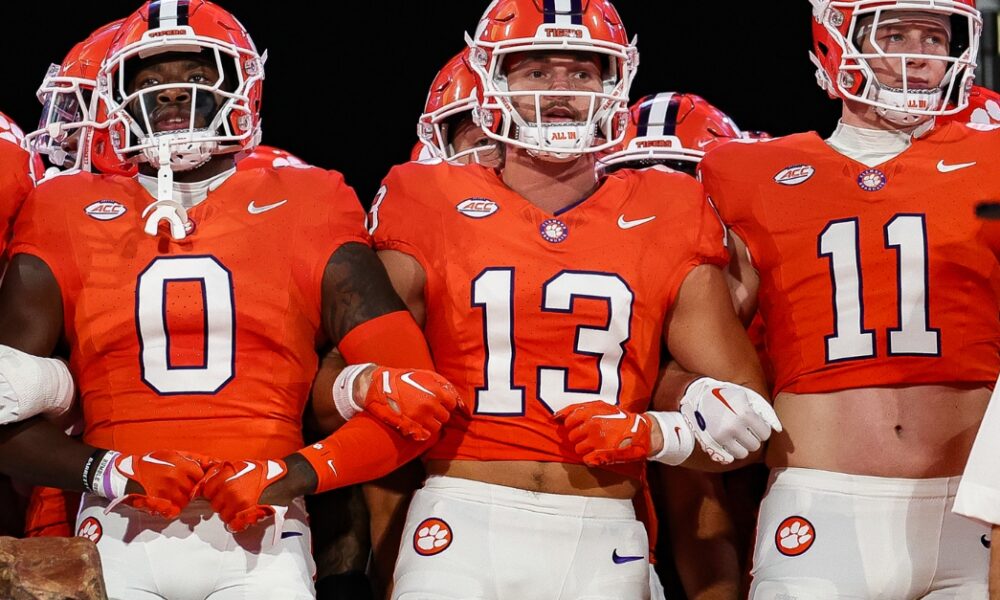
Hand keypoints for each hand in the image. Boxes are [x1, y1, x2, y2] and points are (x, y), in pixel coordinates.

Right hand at [95, 450, 211, 517]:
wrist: (126, 474)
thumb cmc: (149, 463)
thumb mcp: (170, 454)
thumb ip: (190, 458)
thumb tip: (211, 461)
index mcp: (178, 463)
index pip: (200, 474)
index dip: (197, 478)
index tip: (193, 480)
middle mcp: (174, 477)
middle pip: (193, 489)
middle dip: (189, 489)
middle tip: (181, 488)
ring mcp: (167, 490)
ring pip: (185, 501)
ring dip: (181, 499)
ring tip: (172, 494)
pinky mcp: (159, 502)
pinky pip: (175, 509)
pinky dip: (173, 508)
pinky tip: (167, 502)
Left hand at [198, 458, 292, 532]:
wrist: (284, 479)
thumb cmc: (264, 472)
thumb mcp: (241, 465)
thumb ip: (224, 472)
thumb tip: (210, 478)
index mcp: (227, 477)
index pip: (207, 490)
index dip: (212, 493)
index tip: (218, 494)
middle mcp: (230, 491)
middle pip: (214, 505)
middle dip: (221, 504)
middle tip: (231, 500)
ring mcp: (239, 504)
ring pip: (223, 516)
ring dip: (229, 513)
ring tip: (239, 508)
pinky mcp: (248, 515)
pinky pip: (234, 524)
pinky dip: (236, 523)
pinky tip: (241, 518)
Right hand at [359, 366, 461, 440]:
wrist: (377, 386)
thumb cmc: (403, 378)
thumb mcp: (426, 374)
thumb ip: (444, 385)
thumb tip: (460, 400)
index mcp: (435, 391)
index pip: (452, 404)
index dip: (446, 404)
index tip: (439, 403)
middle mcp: (429, 404)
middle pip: (445, 417)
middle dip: (438, 414)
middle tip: (428, 410)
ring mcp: (419, 417)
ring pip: (436, 428)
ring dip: (431, 424)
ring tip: (421, 417)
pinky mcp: (409, 426)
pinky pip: (425, 435)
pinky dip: (422, 432)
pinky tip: (416, 424)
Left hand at [554, 401, 651, 465]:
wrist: (640, 431)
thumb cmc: (617, 418)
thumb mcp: (599, 406)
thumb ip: (576, 408)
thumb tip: (555, 416)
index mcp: (591, 413)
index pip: (569, 422)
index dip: (573, 426)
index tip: (581, 427)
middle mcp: (592, 426)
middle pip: (572, 437)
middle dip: (578, 438)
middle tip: (590, 436)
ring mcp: (598, 441)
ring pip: (577, 449)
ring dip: (584, 448)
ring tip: (595, 444)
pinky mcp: (603, 454)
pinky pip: (586, 460)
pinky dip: (590, 458)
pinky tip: (598, 453)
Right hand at [678, 377, 781, 463]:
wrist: (697, 395)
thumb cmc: (727, 395)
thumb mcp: (747, 396)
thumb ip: (766, 411)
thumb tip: (779, 429)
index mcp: (745, 414)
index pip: (765, 434)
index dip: (761, 429)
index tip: (754, 424)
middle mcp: (734, 426)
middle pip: (755, 445)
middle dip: (752, 438)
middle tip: (744, 430)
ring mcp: (721, 436)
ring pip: (743, 454)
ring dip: (742, 447)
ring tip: (736, 436)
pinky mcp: (711, 443)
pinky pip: (729, 458)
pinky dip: (730, 453)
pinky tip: (728, 443)